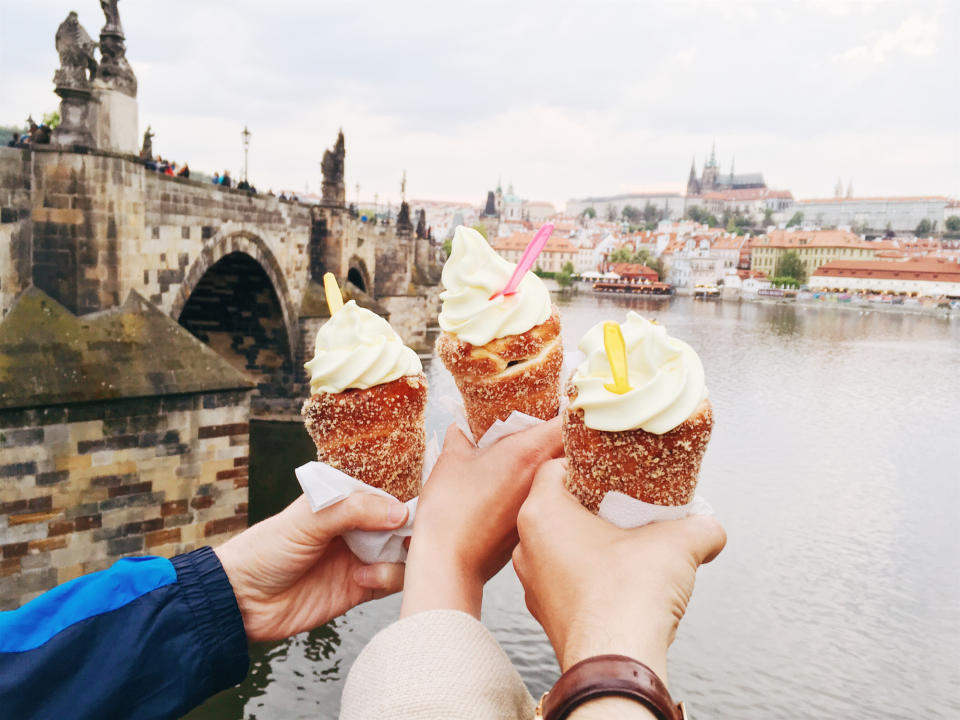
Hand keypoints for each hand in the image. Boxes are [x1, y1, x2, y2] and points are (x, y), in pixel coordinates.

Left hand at [215, 493, 407, 641]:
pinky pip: (392, 582)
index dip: (406, 500)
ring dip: (399, 558)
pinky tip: (361, 578)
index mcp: (344, 502)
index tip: (421, 508)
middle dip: (411, 531)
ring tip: (375, 562)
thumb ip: (354, 511)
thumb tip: (399, 512)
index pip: (387, 495)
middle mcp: (358, 528)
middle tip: (410, 537)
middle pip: (402, 525)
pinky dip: (387, 579)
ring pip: (403, 554)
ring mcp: (361, 558)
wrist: (242, 600)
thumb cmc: (266, 549)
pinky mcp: (361, 589)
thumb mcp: (308, 519)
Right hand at [401, 418, 563, 618]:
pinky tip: (517, 486)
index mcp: (529, 453)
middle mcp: (544, 478)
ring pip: (560, 474)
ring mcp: (542, 503)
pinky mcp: (534, 524)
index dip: (570, 408)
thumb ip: (462, 436)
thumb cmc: (451, 509)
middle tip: (545, 425)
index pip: (567, 422)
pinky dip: (540, 487)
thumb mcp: (451, 460)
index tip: (562, 401)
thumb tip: (462, 427)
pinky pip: (548, 497)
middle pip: (569, 448)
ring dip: (553, 463)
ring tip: (529, 454)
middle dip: (563, 435)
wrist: (449, 560)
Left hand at [512, 459, 725, 683]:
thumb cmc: (629, 596)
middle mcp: (527, 546)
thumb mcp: (677, 544)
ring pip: (560, 546)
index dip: (586, 463)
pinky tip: (621, 580)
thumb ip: (699, 526)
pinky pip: (565, 580)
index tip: (613, 468)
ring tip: (629, 544)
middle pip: (558, 508)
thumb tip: (710, 527)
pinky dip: (589, 574)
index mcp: (541, 513)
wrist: (616, 663)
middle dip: (593, 505)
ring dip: (592, 542)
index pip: (554, 468)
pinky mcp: (547, 614)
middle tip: (627, 503)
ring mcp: (533, 583)